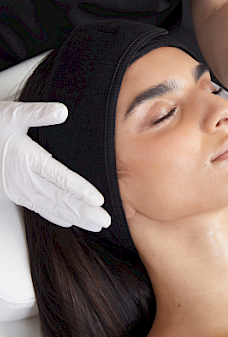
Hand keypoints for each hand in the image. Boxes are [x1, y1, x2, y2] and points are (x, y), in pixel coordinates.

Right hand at [0, 101, 110, 230]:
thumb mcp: (13, 114)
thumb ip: (38, 113)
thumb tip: (62, 111)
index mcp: (27, 159)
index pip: (59, 178)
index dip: (80, 190)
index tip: (97, 200)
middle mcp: (23, 179)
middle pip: (59, 198)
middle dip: (84, 211)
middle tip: (105, 220)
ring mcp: (19, 189)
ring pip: (51, 207)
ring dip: (75, 218)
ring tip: (95, 224)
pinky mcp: (15, 194)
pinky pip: (39, 208)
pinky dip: (57, 216)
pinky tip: (70, 222)